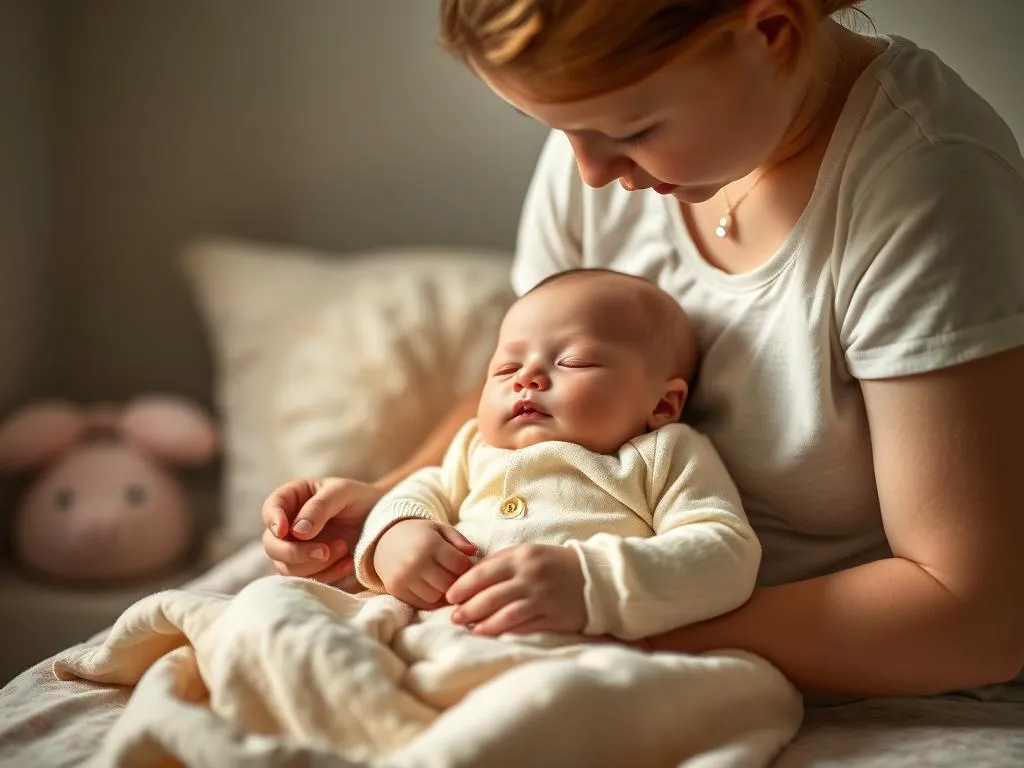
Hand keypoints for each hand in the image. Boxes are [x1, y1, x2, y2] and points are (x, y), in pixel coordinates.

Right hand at [261, 477, 386, 582]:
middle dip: (296, 552)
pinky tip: (349, 563)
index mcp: (293, 498)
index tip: (284, 530)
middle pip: (272, 546)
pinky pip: (308, 581)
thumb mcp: (342, 493)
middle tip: (324, 551)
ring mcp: (298, 549)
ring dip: (316, 565)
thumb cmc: (360, 499)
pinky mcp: (311, 569)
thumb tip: (296, 531)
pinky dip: (328, 575)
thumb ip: (319, 507)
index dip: (272, 520)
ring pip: (288, 567)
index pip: (271, 508)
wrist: (384, 521)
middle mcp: (289, 526)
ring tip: (344, 548)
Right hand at [373, 520, 477, 608]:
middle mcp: (415, 562)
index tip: (465, 564)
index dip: (467, 567)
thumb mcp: (440, 529)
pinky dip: (431, 599)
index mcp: (430, 544)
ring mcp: (404, 578)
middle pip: (449, 584)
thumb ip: (459, 540)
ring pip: (437, 597)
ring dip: (443, 592)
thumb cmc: (420, 534)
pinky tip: (431, 587)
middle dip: (456, 582)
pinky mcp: (396, 590)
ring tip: (442, 580)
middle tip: (455, 575)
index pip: (460, 565)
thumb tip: (475, 552)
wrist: (384, 539)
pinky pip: (423, 604)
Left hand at [446, 543, 586, 635]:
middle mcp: (530, 575)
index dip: (462, 586)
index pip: (483, 572)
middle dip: (467, 607)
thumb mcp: (529, 552)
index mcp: (522, 556)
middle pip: (489, 594)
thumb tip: (470, 574)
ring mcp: (541, 597)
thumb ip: (501, 561)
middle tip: (453, 616)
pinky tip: (487, 633)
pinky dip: (501, 630)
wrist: (595, 578)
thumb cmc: (554, 565)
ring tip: (467, 627)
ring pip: (503, 612)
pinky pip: (521, 624)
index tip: (448, 596)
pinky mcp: (551, 616)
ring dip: (481, 622)